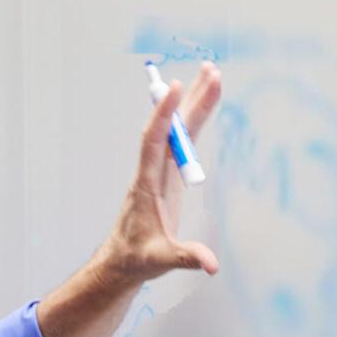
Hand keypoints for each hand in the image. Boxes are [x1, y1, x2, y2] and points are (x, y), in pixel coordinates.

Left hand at [102, 62, 222, 282]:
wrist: (123, 259)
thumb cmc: (137, 257)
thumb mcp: (161, 259)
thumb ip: (187, 257)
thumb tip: (210, 264)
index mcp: (146, 184)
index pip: (154, 141)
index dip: (164, 115)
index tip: (174, 88)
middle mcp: (153, 170)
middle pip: (172, 127)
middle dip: (190, 99)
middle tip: (209, 71)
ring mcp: (162, 170)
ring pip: (180, 129)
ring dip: (196, 103)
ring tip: (212, 76)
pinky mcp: (170, 174)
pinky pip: (185, 141)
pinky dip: (196, 121)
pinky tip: (206, 103)